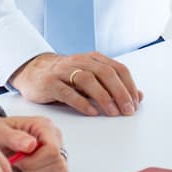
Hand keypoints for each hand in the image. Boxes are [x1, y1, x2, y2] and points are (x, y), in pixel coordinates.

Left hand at [0, 111, 67, 171]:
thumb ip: (14, 138)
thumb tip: (31, 144)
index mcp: (44, 126)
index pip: (52, 150)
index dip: (35, 161)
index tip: (18, 160)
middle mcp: (54, 135)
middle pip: (57, 162)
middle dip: (35, 168)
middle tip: (19, 162)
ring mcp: (58, 147)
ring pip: (59, 170)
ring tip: (23, 164)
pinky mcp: (56, 159)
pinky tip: (29, 168)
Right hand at [9, 52, 141, 116]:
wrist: (33, 72)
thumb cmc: (65, 78)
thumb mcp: (91, 79)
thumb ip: (113, 87)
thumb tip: (138, 97)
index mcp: (92, 59)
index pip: (117, 68)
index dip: (129, 85)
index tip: (135, 103)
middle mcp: (79, 61)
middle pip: (105, 73)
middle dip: (119, 92)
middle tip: (128, 110)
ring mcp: (63, 71)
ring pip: (87, 80)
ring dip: (103, 97)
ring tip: (112, 112)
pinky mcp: (49, 83)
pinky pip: (67, 92)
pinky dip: (82, 102)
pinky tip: (91, 112)